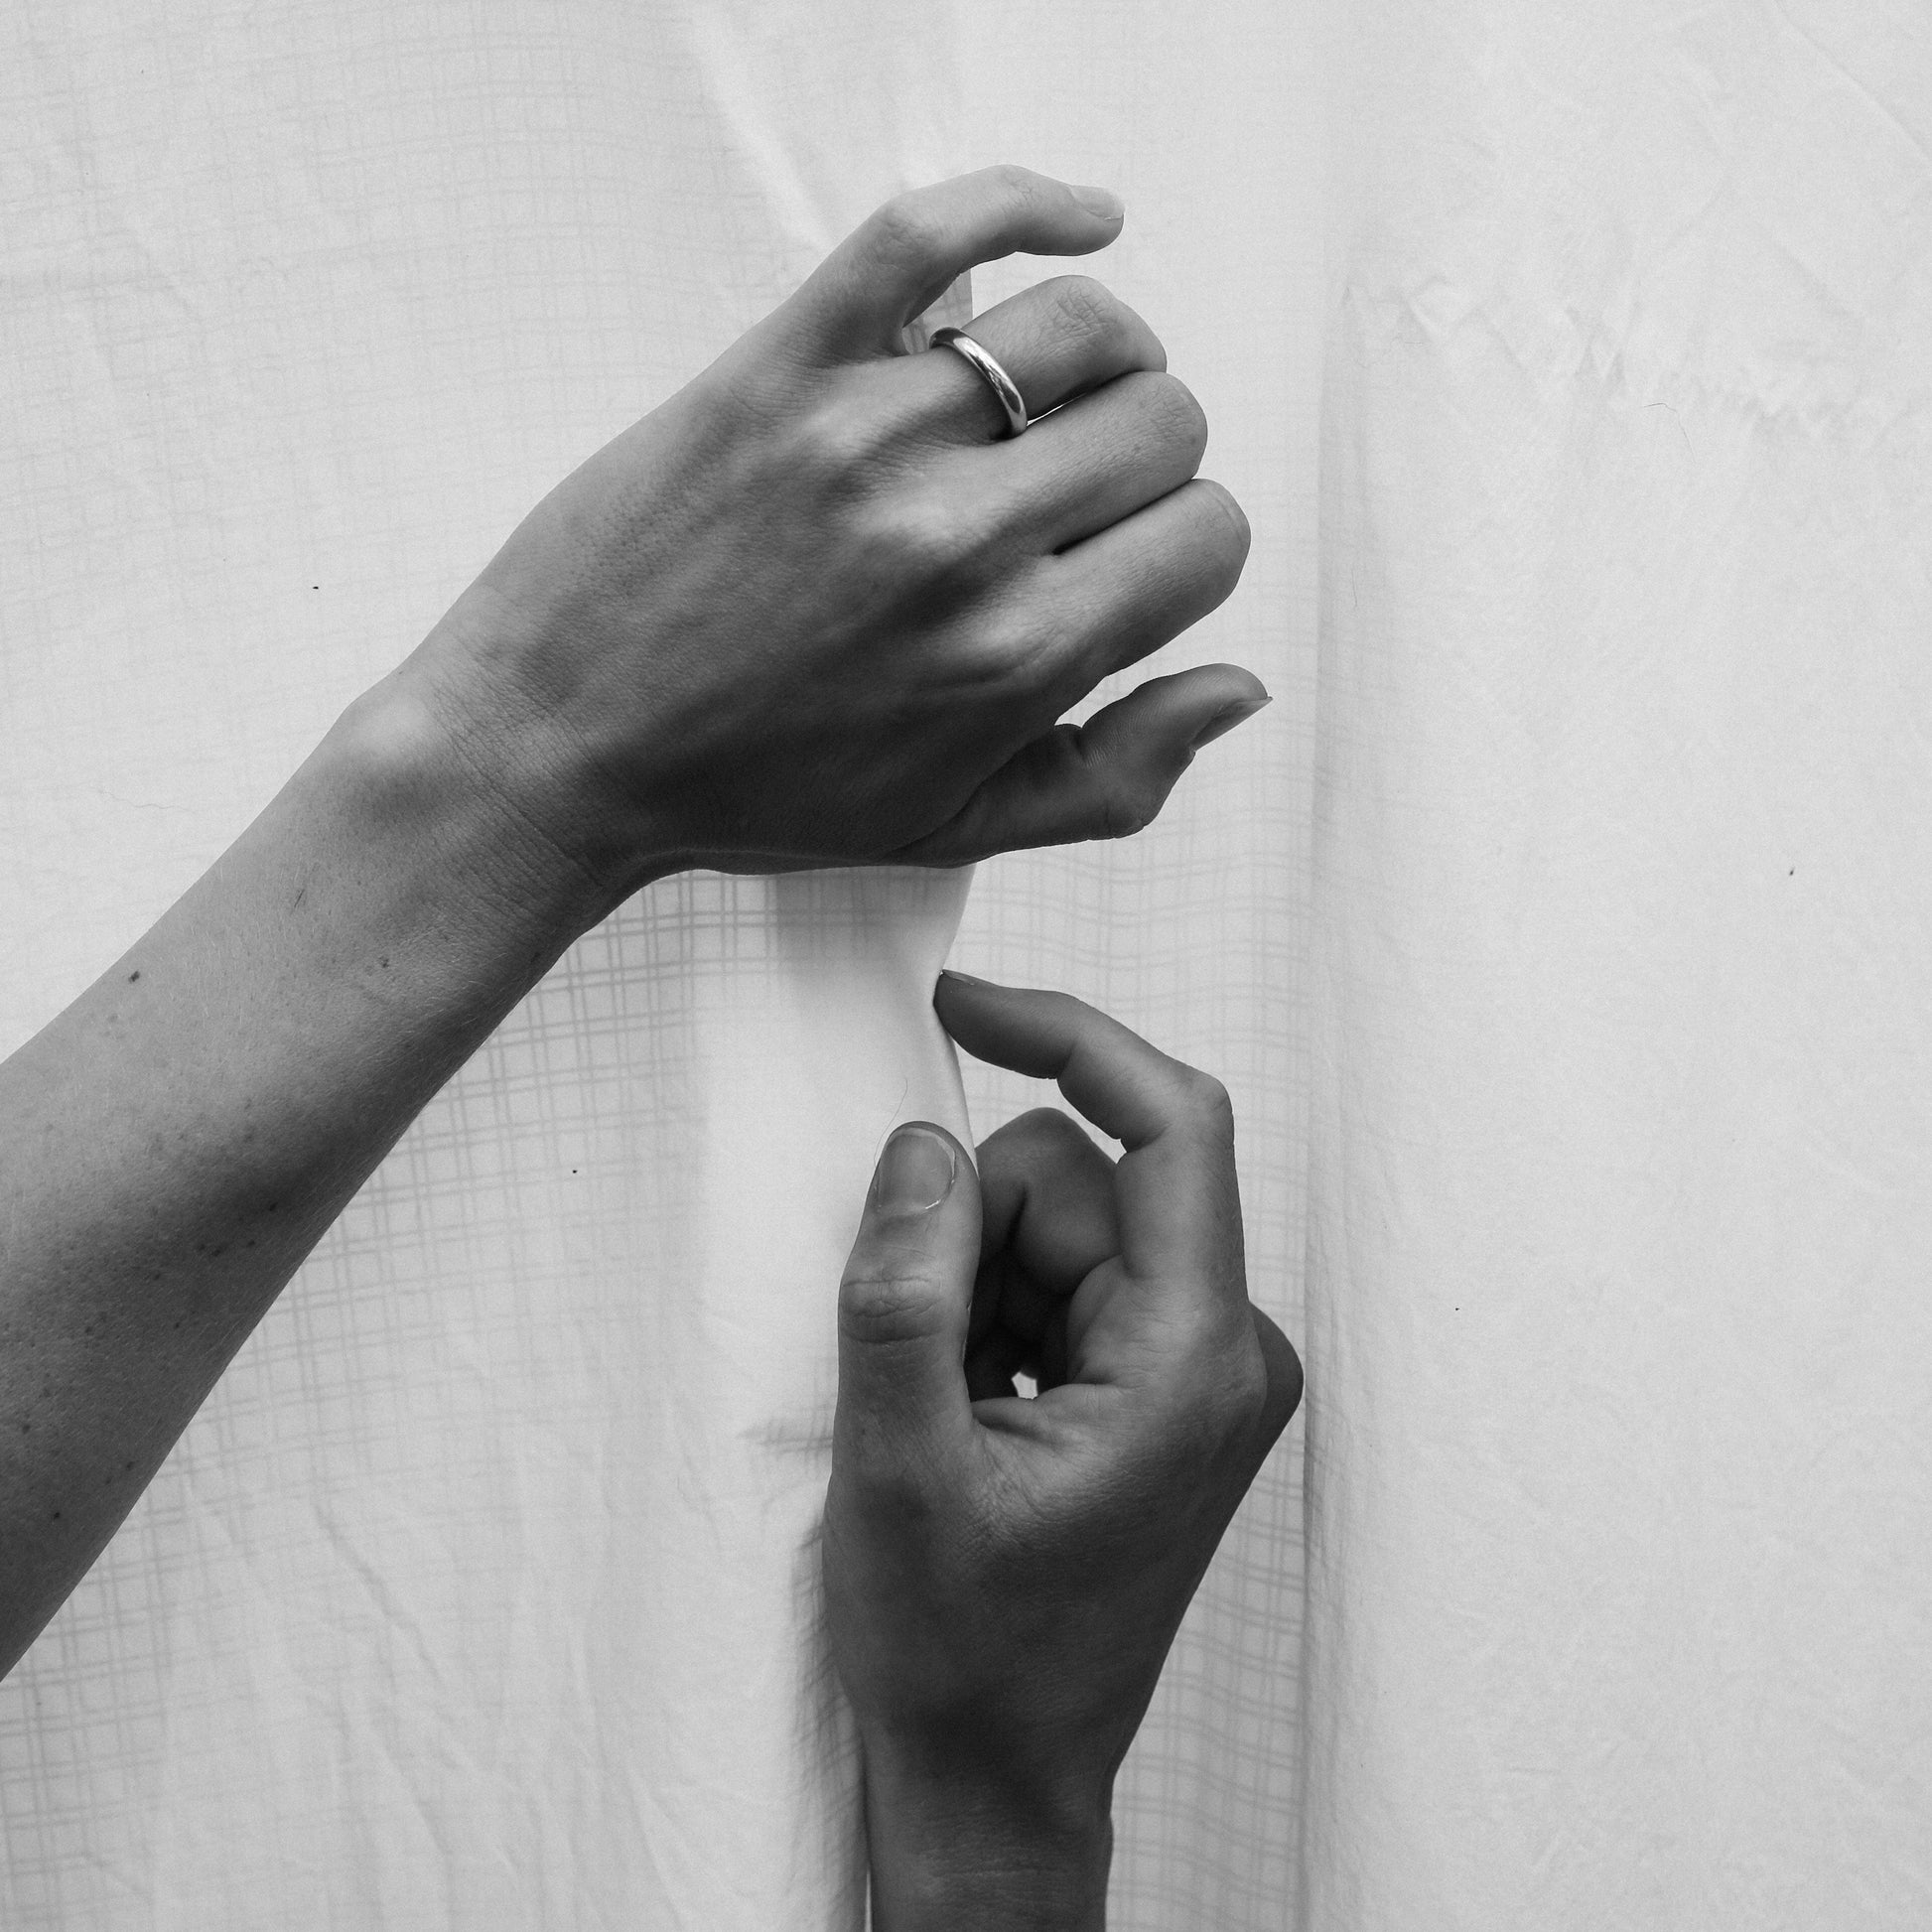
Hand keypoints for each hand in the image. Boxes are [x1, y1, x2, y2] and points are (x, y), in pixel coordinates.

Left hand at [398, 165, 1263, 904]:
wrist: (560, 748)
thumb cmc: (757, 797)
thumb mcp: (953, 830)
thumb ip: (1116, 777)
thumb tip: (1242, 686)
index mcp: (1019, 660)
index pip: (1207, 538)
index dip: (1183, 550)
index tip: (1128, 564)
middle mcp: (962, 543)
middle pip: (1165, 422)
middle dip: (1150, 460)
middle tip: (1076, 496)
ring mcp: (870, 439)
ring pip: (1082, 324)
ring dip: (1102, 354)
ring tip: (1053, 397)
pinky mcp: (782, 367)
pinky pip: (932, 231)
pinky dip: (1028, 200)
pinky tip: (1081, 220)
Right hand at [824, 973, 1301, 1930]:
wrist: (999, 1778)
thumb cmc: (963, 1657)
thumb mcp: (897, 1468)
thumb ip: (905, 1288)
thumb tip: (920, 1143)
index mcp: (1194, 1361)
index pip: (1173, 1125)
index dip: (1069, 1036)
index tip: (960, 1005)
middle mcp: (1226, 1347)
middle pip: (1087, 1177)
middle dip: (978, 1230)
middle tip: (924, 1359)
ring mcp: (1201, 1365)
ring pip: (1063, 1220)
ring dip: (977, 1282)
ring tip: (948, 1407)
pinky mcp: (1165, 1380)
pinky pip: (1065, 1273)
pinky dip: (995, 1314)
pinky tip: (973, 1412)